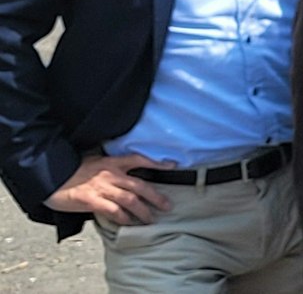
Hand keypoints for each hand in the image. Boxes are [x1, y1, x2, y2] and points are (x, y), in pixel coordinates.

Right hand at [45, 153, 173, 225]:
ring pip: (130, 199)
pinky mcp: (90, 200)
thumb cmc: (72, 171)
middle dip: (156, 196)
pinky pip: (112, 210)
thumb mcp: (94, 163)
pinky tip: (128, 223)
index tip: (172, 165)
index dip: (156, 162)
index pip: (138, 159)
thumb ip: (111, 169)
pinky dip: (122, 217)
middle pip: (139, 185)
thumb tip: (125, 179)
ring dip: (143, 211)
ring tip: (150, 219)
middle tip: (167, 206)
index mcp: (111, 162)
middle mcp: (110, 174)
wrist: (50, 177)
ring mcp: (101, 187)